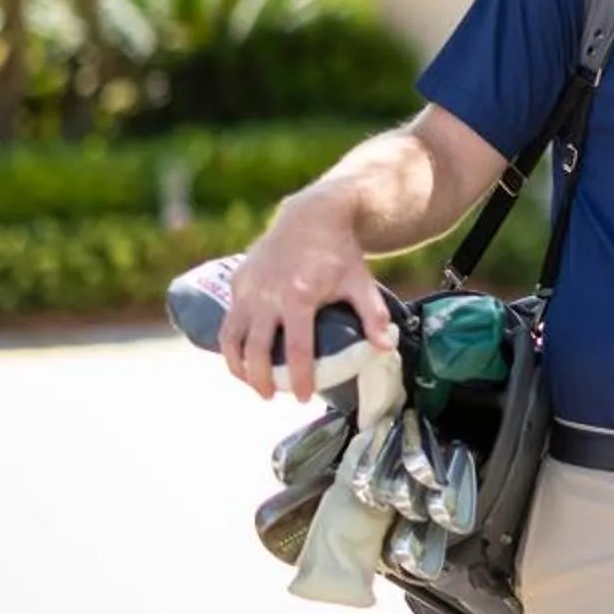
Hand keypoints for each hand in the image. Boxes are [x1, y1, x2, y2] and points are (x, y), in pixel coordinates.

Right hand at [220, 207, 396, 402]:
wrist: (312, 216)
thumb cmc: (340, 254)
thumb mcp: (362, 283)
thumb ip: (373, 316)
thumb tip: (385, 348)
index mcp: (299, 296)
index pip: (297, 349)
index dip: (298, 378)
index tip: (303, 397)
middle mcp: (267, 294)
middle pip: (257, 350)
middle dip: (261, 380)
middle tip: (272, 396)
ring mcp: (248, 288)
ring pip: (232, 338)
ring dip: (238, 366)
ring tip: (252, 383)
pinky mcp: (238, 282)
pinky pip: (228, 320)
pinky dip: (230, 344)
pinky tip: (241, 358)